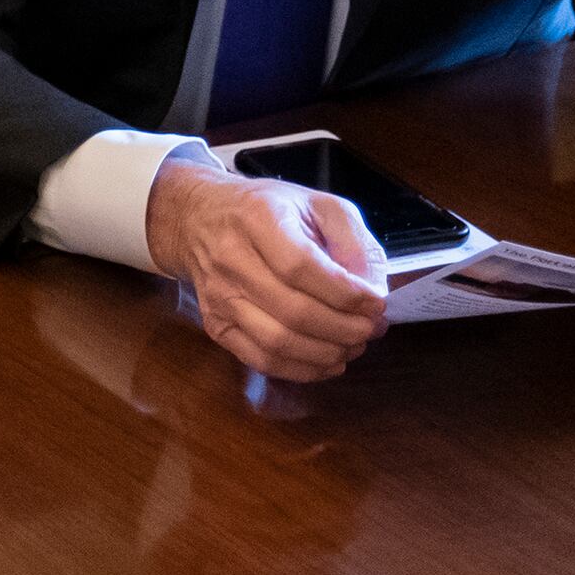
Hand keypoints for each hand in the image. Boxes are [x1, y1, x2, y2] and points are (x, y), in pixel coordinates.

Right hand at [145, 157, 389, 380]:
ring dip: (326, 353)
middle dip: (345, 329)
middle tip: (371, 329)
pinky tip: (328, 362)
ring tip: (353, 345)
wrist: (197, 218)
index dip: (346, 294)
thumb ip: (354, 242)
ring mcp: (219, 296)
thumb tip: (373, 290)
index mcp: (257, 219)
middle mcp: (231, 259)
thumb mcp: (318, 205)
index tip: (377, 303)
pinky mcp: (215, 325)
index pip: (302, 268)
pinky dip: (302, 370)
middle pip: (293, 311)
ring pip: (277, 342)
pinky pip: (260, 359)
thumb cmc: (265, 209)